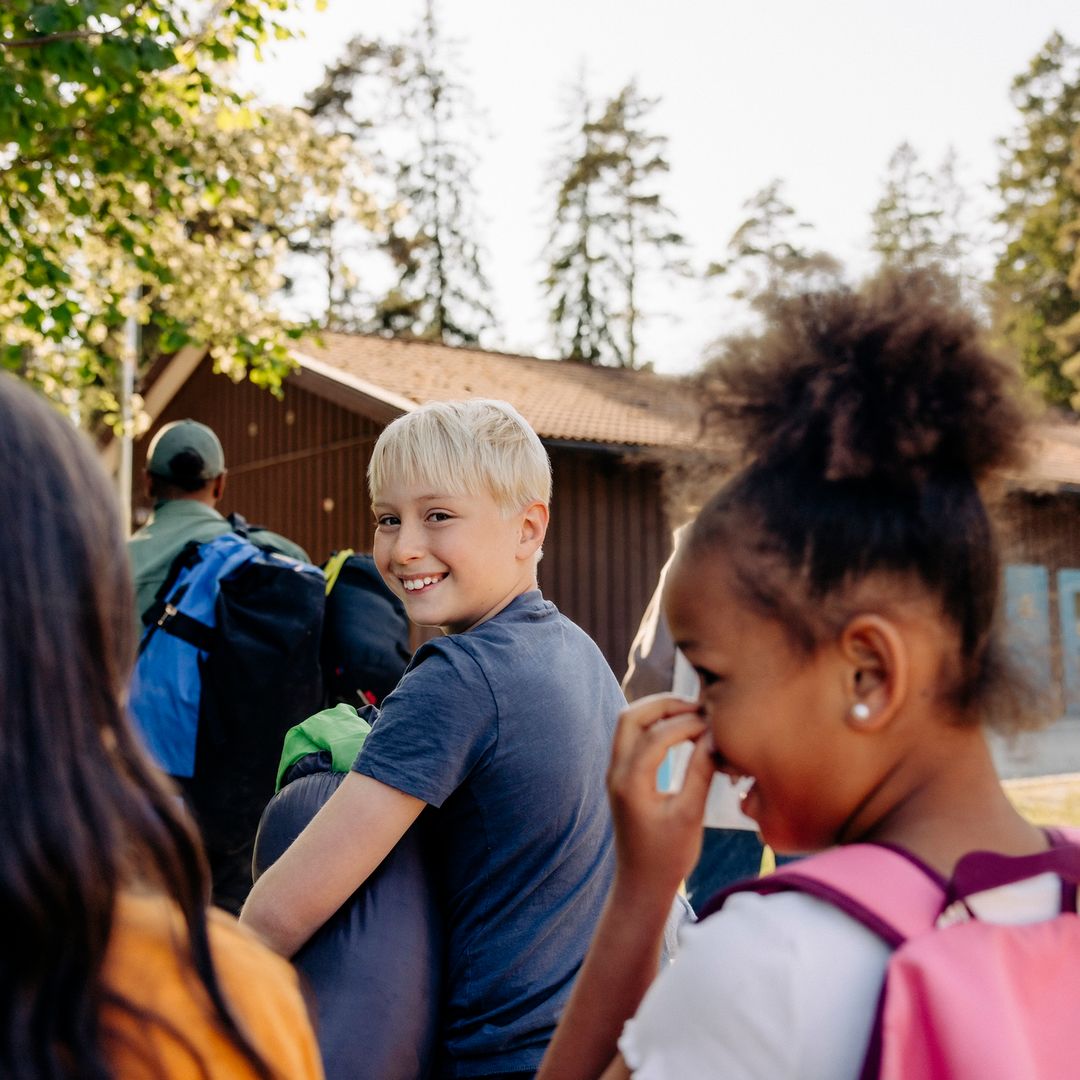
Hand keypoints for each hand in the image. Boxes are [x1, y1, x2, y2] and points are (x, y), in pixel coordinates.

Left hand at [606, 693, 714, 900]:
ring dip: (657, 712)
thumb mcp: (690, 816)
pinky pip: (631, 737)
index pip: (658, 735)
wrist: (641, 885)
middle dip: (664, 704)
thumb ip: (700, 773)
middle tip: (698, 706)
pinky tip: (679, 731)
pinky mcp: (622, 777)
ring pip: (628, 723)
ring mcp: (615, 773)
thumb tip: (714, 737)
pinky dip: (653, 726)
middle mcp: (616, 773)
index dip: (688, 723)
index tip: (715, 723)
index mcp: (631, 783)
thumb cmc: (668, 857)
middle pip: (631, 717)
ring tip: (691, 714)